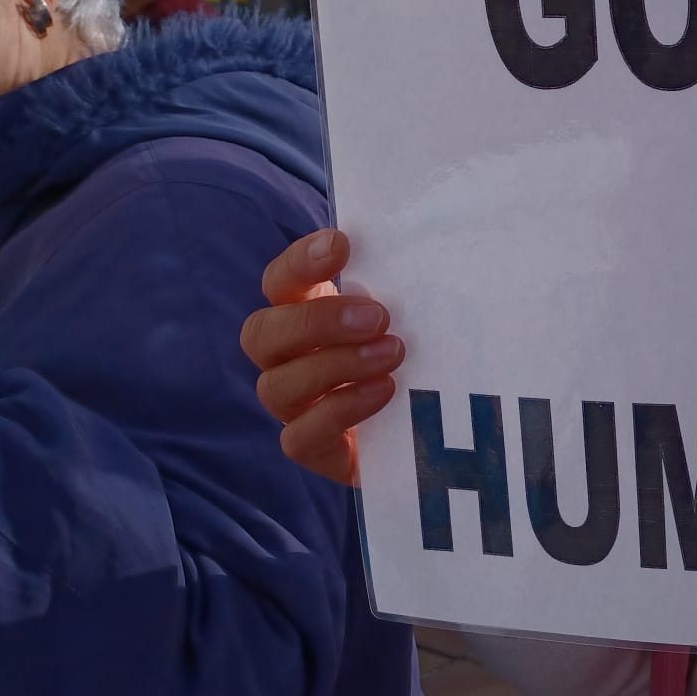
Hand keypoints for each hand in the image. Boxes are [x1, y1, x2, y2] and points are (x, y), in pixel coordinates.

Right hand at [239, 229, 402, 485]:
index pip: (280, 282)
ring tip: (394, 354)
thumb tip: (427, 247)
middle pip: (262, 334)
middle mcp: (287, 360)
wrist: (434, 432)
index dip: (300, 262)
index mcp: (304, 314)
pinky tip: (384, 392)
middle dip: (317, 321)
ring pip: (277, 385)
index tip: (341, 245)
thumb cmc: (419, 356)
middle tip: (378, 316)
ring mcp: (294, 407)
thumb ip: (405, 286)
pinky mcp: (313, 449)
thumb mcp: (415, 316)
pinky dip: (339, 411)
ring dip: (335, 365)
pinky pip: (299, 437)